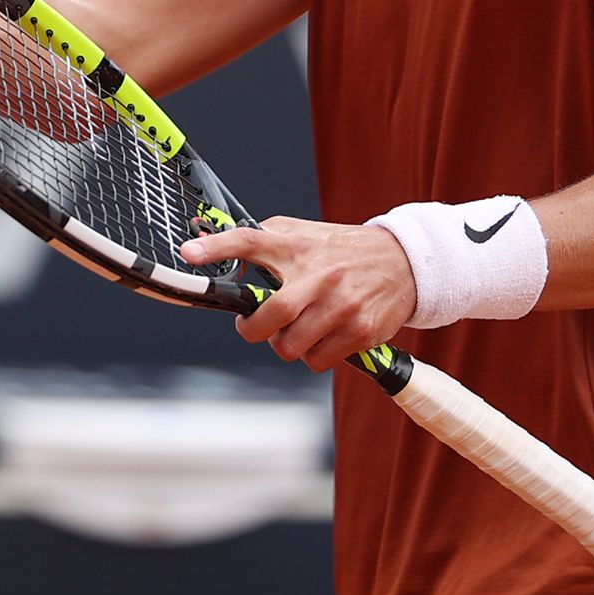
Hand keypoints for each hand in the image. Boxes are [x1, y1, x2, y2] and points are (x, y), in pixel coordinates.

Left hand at [177, 218, 417, 371]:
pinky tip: (322, 336)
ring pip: (289, 347)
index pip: (249, 241)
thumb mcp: (303, 233)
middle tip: (255, 325)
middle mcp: (318, 275)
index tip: (189, 254)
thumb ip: (260, 238)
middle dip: (252, 329)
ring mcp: (340, 306)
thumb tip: (205, 240)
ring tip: (297, 328)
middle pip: (268, 315)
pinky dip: (312, 355)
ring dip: (285, 344)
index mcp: (297, 247)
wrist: (404, 262)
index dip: (216, 248)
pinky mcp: (360, 331)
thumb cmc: (340, 250)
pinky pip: (316, 361)